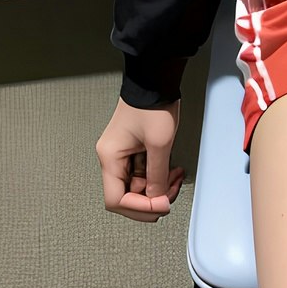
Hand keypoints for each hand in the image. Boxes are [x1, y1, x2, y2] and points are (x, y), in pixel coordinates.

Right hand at [96, 97, 185, 222]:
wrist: (156, 79)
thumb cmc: (153, 104)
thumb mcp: (159, 144)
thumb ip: (157, 176)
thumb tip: (158, 200)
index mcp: (110, 157)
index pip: (116, 200)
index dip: (139, 207)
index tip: (160, 206)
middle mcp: (112, 157)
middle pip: (127, 195)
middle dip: (151, 198)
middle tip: (170, 196)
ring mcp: (123, 153)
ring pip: (138, 185)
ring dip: (158, 186)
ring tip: (176, 177)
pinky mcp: (134, 148)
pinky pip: (143, 172)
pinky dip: (158, 174)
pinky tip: (173, 170)